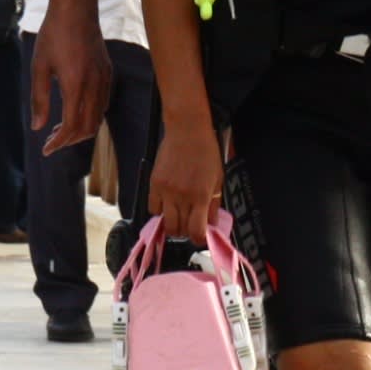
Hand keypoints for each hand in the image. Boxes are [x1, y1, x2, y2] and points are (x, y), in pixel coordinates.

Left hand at [28, 0, 109, 155]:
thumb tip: (37, 127)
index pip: (71, 126)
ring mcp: (104, 78)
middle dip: (69, 140)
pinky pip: (102, 103)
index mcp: (75, 85)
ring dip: (81, 129)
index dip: (59, 142)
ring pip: (98, 117)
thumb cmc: (54, 34)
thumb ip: (38, 98)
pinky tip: (74, 110)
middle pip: (88, 128)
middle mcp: (94, 85)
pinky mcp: (108, 72)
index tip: (46, 149)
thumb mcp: (39, 66)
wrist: (76, 8)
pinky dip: (90, 115)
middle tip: (51, 141)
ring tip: (60, 129)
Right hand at [147, 118, 222, 243]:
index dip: (199, 239)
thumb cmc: (206, 152)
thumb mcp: (218, 178)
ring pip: (165, 223)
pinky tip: (167, 205)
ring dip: (172, 224)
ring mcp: (165, 191)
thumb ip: (215, 204)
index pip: (196, 231)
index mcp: (200, 196)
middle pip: (179, 230)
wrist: (187, 130)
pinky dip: (160, 211)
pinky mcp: (154, 184)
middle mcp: (182, 196)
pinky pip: (152, 208)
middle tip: (191, 224)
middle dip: (186, 232)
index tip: (201, 236)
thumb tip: (212, 224)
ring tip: (179, 216)